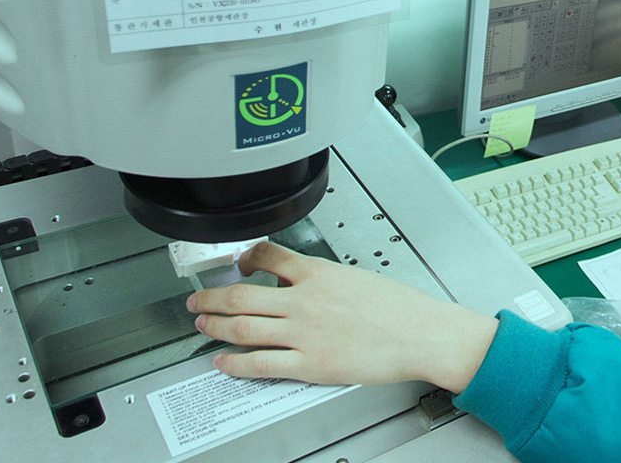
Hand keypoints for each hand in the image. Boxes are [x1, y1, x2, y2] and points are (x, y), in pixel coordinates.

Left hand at [187, 242, 497, 391]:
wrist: (422, 334)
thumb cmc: (401, 309)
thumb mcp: (358, 277)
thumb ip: (324, 280)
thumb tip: (303, 282)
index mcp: (319, 273)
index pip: (268, 257)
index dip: (244, 259)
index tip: (237, 265)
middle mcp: (306, 301)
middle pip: (241, 294)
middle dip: (211, 297)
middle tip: (198, 300)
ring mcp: (305, 333)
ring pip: (242, 327)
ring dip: (214, 326)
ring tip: (203, 326)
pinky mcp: (311, 364)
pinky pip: (260, 363)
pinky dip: (235, 362)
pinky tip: (225, 361)